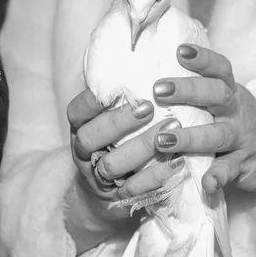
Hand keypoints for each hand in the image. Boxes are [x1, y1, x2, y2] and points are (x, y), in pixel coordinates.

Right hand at [66, 89, 183, 253]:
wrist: (107, 196)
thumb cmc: (114, 146)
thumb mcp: (107, 123)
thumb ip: (118, 100)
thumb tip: (138, 58)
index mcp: (80, 130)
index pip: (76, 113)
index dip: (92, 101)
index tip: (117, 88)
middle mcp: (84, 154)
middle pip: (90, 138)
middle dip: (118, 122)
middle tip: (148, 107)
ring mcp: (98, 178)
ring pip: (111, 165)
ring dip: (142, 147)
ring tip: (171, 129)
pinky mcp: (118, 198)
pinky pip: (134, 189)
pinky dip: (156, 175)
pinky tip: (178, 161)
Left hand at [152, 44, 255, 206]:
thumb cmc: (234, 123)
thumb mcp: (222, 102)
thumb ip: (197, 92)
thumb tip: (151, 73)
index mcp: (229, 92)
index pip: (218, 69)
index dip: (202, 58)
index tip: (180, 51)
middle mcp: (236, 111)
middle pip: (216, 95)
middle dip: (187, 90)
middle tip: (159, 90)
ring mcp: (241, 138)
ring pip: (217, 135)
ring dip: (189, 137)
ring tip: (162, 140)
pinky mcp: (243, 165)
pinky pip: (229, 170)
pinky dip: (218, 176)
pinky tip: (206, 184)